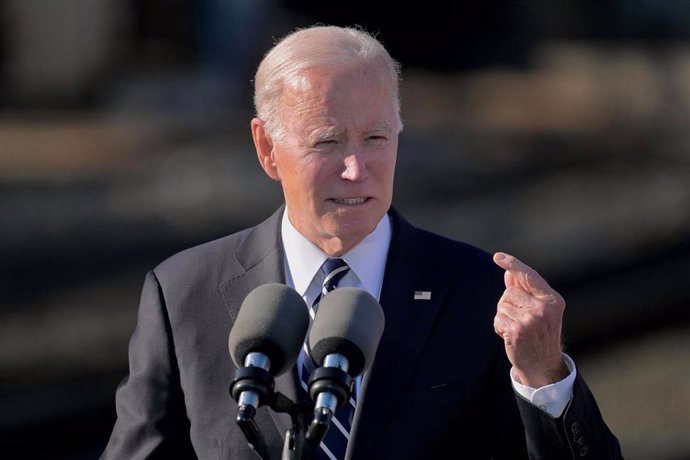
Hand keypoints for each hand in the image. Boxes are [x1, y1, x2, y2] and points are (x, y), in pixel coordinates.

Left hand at [493, 252, 568, 387]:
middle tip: (520, 319)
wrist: (543, 365)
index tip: (498, 257)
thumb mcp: (539, 310)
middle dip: (508, 304)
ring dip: (504, 316)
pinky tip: (510, 336)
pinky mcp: (518, 331)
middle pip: (510, 292)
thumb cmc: (539, 334)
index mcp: (552, 300)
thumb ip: (524, 290)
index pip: (529, 276)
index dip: (513, 264)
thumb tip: (509, 272)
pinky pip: (498, 319)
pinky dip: (499, 327)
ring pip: (502, 305)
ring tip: (517, 328)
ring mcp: (531, 320)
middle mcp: (544, 308)